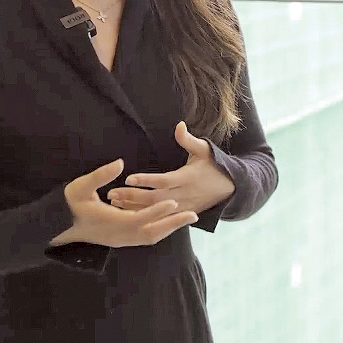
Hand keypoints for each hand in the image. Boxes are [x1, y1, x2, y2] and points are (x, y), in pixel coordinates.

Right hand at [51, 158, 197, 247]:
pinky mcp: (120, 241)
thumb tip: (120, 163)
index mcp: (111, 223)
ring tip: (187, 218)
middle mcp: (119, 235)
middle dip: (174, 223)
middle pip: (152, 233)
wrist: (58, 226)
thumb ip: (100, 175)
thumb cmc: (69, 204)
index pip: (141, 219)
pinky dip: (160, 231)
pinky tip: (169, 222)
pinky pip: (145, 238)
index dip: (158, 211)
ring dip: (170, 228)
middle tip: (194, 214)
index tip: (174, 201)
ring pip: (151, 238)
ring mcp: (120, 240)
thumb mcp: (81, 186)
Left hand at [107, 122, 235, 215]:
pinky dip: (144, 217)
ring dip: (134, 208)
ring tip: (114, 203)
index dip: (146, 180)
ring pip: (155, 211)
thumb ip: (188, 139)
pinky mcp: (182, 214)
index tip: (129, 178)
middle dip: (133, 197)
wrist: (230, 188)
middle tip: (112, 193)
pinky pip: (161, 218)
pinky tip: (128, 214)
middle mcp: (184, 194)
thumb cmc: (214, 165)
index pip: (164, 181)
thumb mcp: (204, 150)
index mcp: (187, 178)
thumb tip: (179, 124)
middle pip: (154, 198)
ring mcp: (183, 207)